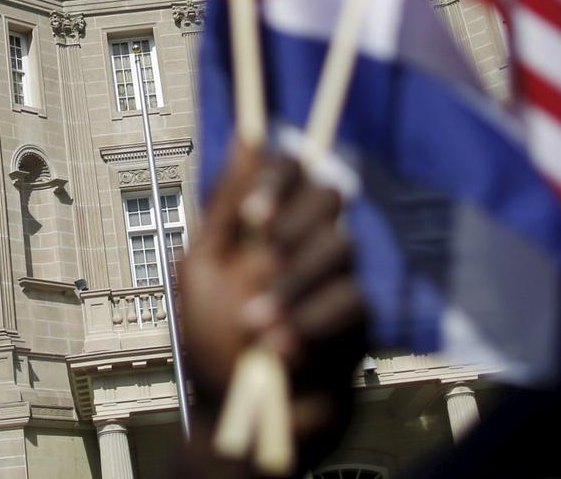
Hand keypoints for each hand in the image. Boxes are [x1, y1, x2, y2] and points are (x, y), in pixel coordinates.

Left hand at [175, 141, 367, 473]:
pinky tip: (278, 352)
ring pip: (341, 248)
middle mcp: (308, 242)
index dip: (277, 180)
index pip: (292, 171)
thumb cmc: (213, 342)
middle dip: (294, 226)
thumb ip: (222, 208)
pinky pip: (352, 300)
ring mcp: (337, 279)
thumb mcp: (201, 271)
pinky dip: (311, 323)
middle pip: (328, 198)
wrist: (239, 422)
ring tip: (252, 326)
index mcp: (269, 224)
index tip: (251, 218)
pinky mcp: (359, 322)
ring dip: (293, 284)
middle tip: (263, 258)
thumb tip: (245, 136)